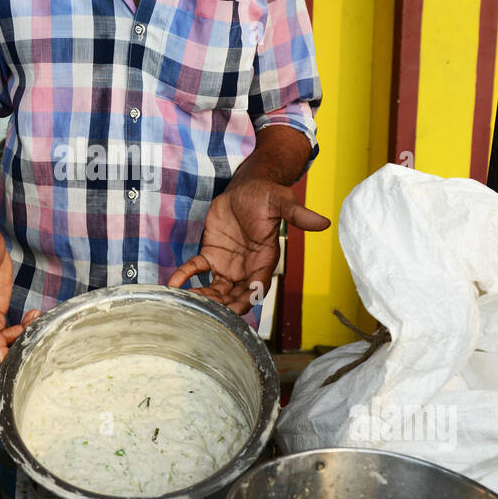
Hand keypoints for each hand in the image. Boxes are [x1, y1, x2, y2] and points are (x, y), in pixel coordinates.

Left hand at [167, 177, 329, 313]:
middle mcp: (247, 268)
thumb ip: (298, 215)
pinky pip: (196, 269)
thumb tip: (323, 222)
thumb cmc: (267, 195)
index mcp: (265, 260)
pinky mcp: (211, 256)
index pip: (259, 286)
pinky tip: (174, 282)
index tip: (239, 307)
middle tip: (208, 311)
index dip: (249, 297)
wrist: (247, 187)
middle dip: (224, 305)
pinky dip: (185, 276)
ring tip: (188, 302)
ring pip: (216, 289)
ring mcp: (228, 265)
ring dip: (203, 297)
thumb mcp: (282, 202)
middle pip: (236, 295)